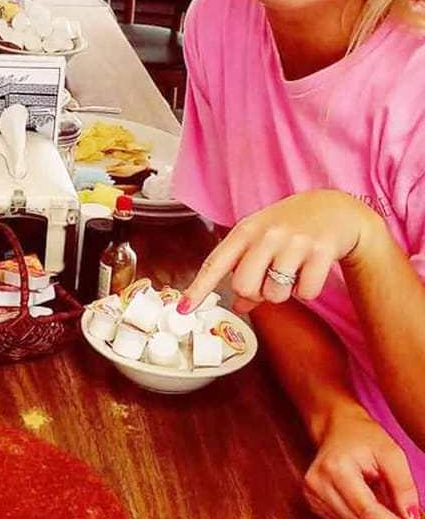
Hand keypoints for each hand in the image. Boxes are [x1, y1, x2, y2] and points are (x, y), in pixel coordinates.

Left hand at [178, 190, 374, 314]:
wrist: (335, 209)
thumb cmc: (289, 227)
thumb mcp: (261, 241)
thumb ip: (245, 270)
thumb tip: (238, 306)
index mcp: (245, 230)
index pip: (215, 263)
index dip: (198, 288)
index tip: (183, 309)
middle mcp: (267, 235)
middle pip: (244, 286)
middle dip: (254, 293)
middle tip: (267, 281)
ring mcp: (294, 242)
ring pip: (275, 294)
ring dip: (283, 293)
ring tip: (292, 271)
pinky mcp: (321, 252)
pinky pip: (306, 294)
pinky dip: (308, 290)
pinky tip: (311, 270)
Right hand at [303, 409, 420, 518]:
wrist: (337, 428)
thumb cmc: (365, 437)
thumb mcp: (392, 454)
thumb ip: (404, 486)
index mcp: (335, 468)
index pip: (367, 511)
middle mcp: (317, 482)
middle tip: (396, 504)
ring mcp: (311, 492)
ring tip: (376, 493)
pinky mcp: (311, 499)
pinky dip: (360, 517)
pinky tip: (362, 497)